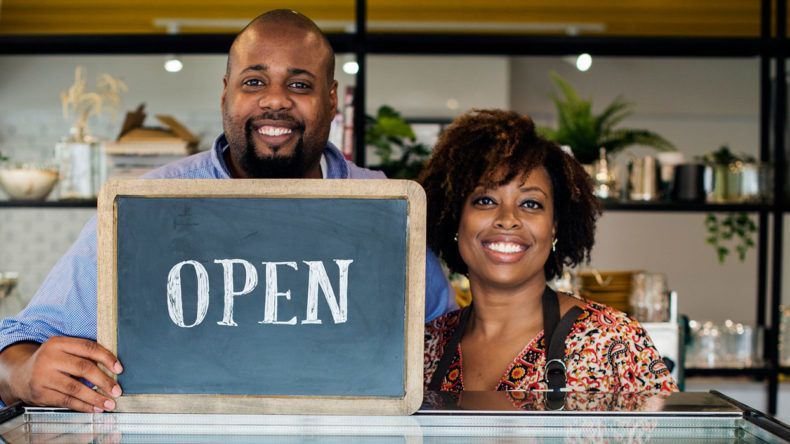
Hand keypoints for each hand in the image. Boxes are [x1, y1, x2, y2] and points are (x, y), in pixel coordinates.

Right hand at [4, 337, 123, 412]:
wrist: (20, 375)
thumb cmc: (50, 362)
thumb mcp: (62, 350)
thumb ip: (82, 354)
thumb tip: (113, 367)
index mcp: (58, 343)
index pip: (87, 348)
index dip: (106, 358)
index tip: (119, 368)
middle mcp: (49, 358)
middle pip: (83, 368)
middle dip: (104, 381)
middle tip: (117, 390)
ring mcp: (42, 376)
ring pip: (75, 388)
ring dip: (95, 397)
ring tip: (109, 403)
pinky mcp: (40, 393)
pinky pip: (66, 401)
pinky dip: (83, 406)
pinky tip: (94, 408)